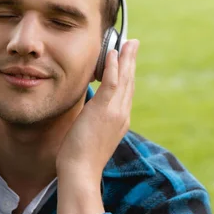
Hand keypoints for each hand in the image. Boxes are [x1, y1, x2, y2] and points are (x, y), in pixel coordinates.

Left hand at [56, 39, 139, 181]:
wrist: (81, 171)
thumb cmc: (80, 158)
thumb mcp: (90, 135)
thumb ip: (93, 122)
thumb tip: (87, 115)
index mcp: (120, 121)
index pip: (125, 92)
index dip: (127, 73)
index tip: (126, 59)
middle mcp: (122, 114)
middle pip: (129, 82)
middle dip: (131, 61)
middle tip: (133, 43)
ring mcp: (115, 112)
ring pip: (124, 79)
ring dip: (126, 58)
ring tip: (128, 42)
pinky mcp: (105, 111)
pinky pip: (112, 83)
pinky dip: (114, 67)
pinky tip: (113, 54)